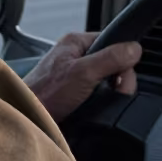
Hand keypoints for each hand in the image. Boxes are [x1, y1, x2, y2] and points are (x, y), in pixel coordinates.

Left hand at [24, 33, 141, 123]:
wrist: (27, 118)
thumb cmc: (44, 94)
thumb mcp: (83, 73)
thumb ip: (110, 58)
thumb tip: (134, 49)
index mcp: (76, 42)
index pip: (113, 42)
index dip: (123, 60)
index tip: (121, 78)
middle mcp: (75, 56)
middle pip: (112, 63)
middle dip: (117, 81)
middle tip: (113, 94)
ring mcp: (74, 75)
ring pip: (106, 81)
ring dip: (108, 94)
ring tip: (99, 104)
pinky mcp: (73, 93)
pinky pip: (97, 94)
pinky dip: (99, 102)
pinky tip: (94, 109)